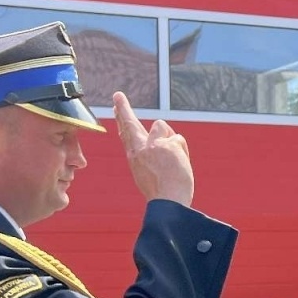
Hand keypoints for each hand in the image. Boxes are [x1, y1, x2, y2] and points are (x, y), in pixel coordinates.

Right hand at [113, 92, 193, 206]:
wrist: (169, 202)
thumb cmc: (163, 191)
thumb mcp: (149, 172)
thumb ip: (151, 152)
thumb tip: (162, 132)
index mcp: (134, 157)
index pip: (126, 134)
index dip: (121, 119)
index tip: (115, 106)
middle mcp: (140, 148)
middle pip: (131, 124)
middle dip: (123, 108)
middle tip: (118, 95)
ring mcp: (153, 145)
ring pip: (161, 126)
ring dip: (169, 137)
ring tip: (171, 159)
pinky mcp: (168, 144)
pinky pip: (178, 139)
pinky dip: (182, 151)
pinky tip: (179, 164)